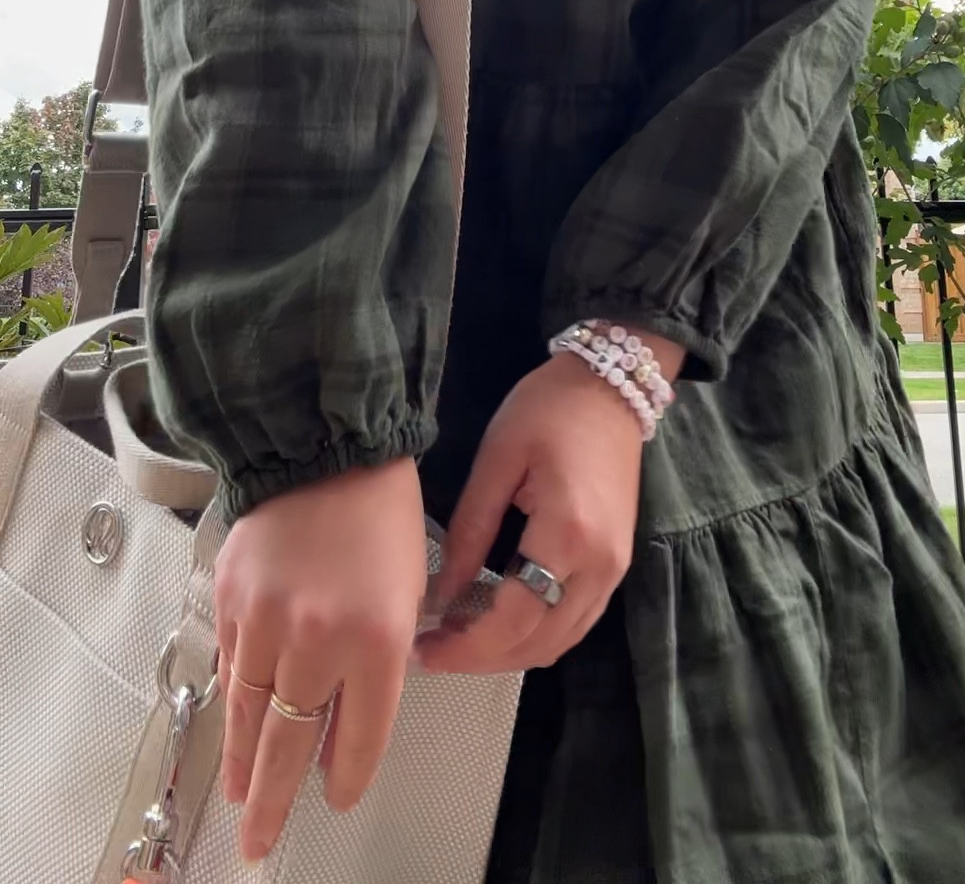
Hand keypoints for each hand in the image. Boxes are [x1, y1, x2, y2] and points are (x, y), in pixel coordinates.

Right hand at [214, 458, 427, 864]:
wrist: (325, 444)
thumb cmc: (381, 509)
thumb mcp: (410, 588)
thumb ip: (387, 658)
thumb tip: (355, 714)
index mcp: (377, 639)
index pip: (361, 736)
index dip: (348, 775)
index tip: (338, 796)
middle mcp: (318, 640)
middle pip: (291, 744)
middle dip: (277, 802)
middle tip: (261, 841)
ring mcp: (267, 622)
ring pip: (250, 716)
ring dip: (243, 765)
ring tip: (241, 801)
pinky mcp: (231, 601)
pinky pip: (230, 669)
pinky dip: (232, 705)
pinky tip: (233, 730)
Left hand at [415, 342, 664, 678]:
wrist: (612, 385)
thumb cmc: (549, 409)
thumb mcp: (497, 459)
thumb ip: (470, 530)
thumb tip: (441, 593)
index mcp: (567, 534)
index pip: (514, 619)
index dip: (466, 646)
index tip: (422, 649)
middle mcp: (600, 565)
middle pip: (539, 643)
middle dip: (482, 658)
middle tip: (431, 650)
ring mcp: (615, 569)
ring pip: (560, 642)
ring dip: (509, 653)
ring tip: (457, 640)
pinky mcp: (617, 564)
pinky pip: (576, 622)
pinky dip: (536, 634)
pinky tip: (498, 622)